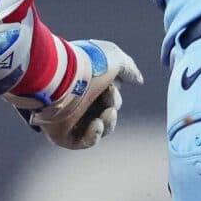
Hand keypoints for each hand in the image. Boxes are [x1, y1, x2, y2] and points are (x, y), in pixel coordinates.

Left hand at [12, 39, 141, 150]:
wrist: (61, 77)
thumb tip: (138, 80)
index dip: (114, 95)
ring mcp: (70, 118)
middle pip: (107, 113)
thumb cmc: (86, 65)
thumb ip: (128, 69)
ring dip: (108, 123)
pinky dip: (94, 136)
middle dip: (113, 105)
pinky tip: (96, 124)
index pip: (108, 97)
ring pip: (100, 129)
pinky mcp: (63, 134)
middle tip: (108, 96)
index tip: (111, 86)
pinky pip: (84, 142)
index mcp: (88, 84)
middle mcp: (79, 101)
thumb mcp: (114, 58)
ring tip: (106, 113)